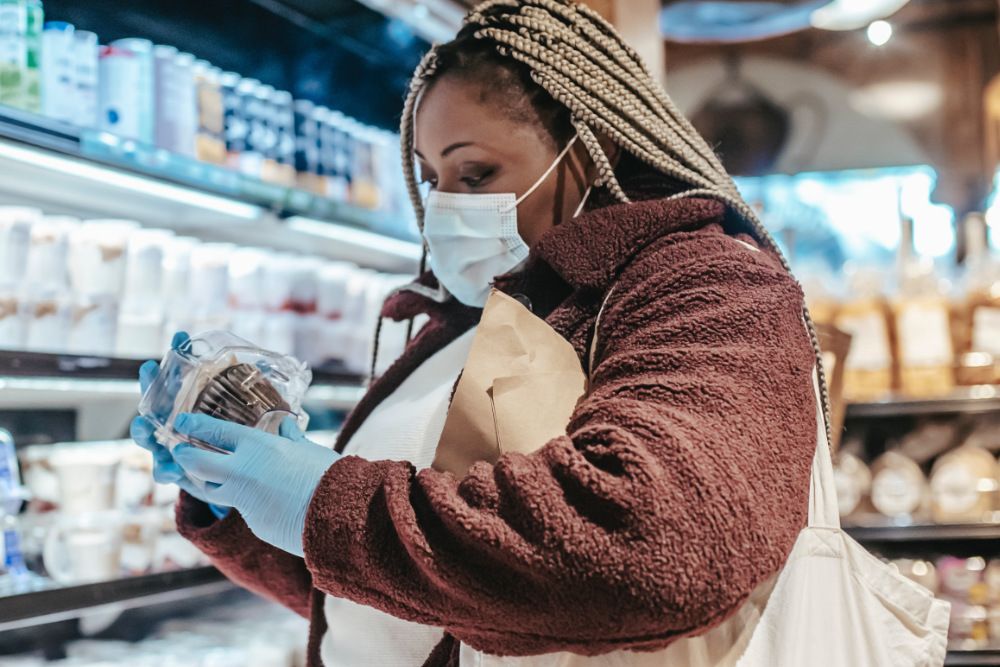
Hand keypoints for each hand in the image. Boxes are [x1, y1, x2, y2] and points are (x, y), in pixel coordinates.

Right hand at [131, 332, 229, 518]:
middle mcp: (173, 423)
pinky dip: (166, 470)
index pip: (178, 376)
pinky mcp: (176, 471)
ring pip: (149, 437)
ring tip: (144, 426)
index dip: (178, 354)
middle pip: (154, 400)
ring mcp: (170, 446)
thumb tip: (264, 361)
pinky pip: (164, 472)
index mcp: (187, 404)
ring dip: (143, 429)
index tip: (180, 336)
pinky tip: (172, 469)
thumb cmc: (230, 435)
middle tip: (148, 368)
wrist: (232, 473)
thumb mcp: (240, 411)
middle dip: (149, 384)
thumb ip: (247, 391)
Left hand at [171, 413, 340, 555]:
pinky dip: (243, 501)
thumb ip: (291, 438)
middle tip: (179, 451)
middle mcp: (243, 473)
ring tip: (201, 474)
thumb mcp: (308, 449)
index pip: (215, 432)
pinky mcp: (252, 523)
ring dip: (202, 480)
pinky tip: (254, 498)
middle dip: (183, 455)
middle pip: (196, 463)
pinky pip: (240, 509)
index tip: (181, 423)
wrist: (339, 514)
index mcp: (258, 447)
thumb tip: (286, 425)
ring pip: (209, 489)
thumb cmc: (328, 475)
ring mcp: (244, 501)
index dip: (194, 426)